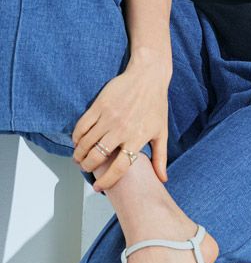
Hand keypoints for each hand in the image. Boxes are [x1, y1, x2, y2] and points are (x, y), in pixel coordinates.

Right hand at [71, 59, 171, 190]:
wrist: (148, 76)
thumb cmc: (156, 103)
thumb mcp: (161, 131)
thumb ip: (160, 157)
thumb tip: (163, 179)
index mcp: (137, 138)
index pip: (118, 168)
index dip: (106, 181)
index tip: (99, 187)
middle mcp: (121, 130)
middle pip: (97, 157)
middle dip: (88, 167)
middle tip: (86, 168)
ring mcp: (109, 117)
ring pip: (86, 144)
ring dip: (79, 154)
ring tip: (79, 158)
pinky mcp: (99, 106)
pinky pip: (81, 127)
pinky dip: (76, 137)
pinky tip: (78, 141)